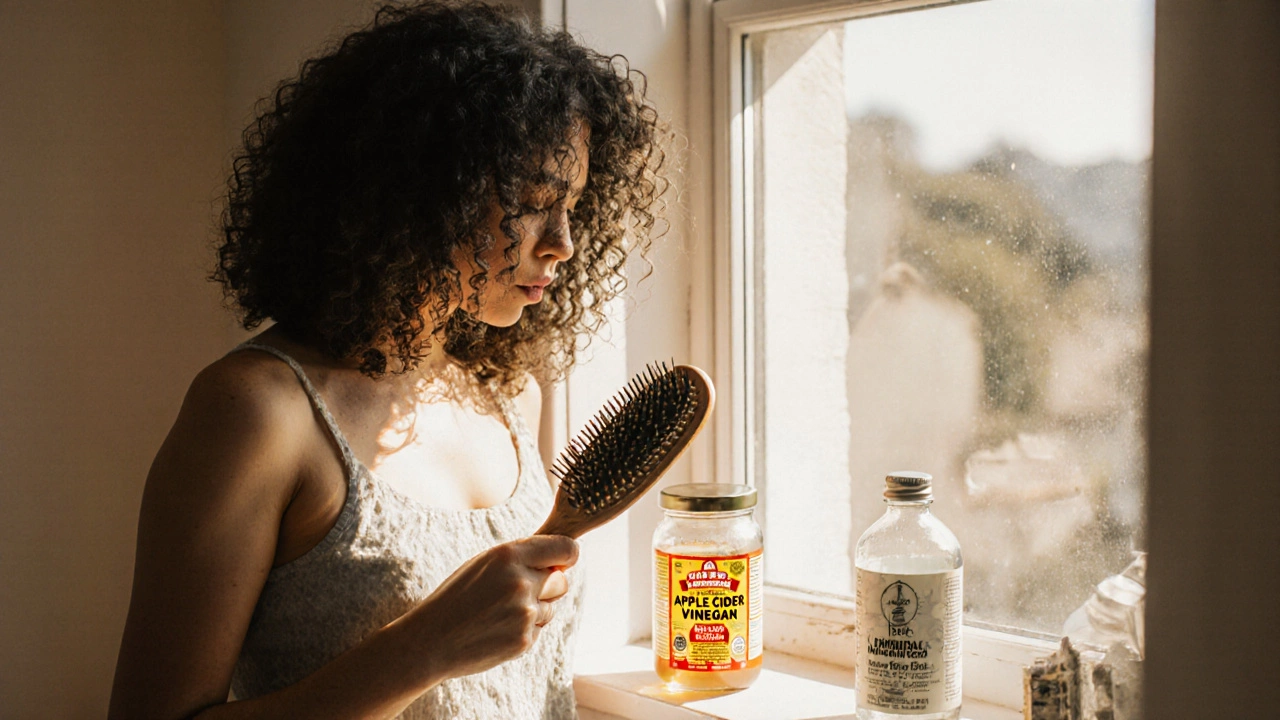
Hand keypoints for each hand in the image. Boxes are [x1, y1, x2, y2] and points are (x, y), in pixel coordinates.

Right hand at [400, 535, 578, 681]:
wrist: (431, 640)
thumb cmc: (457, 596)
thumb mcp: (484, 563)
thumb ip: (522, 557)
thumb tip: (562, 560)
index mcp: (510, 555)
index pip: (565, 549)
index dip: (567, 556)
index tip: (563, 561)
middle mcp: (521, 582)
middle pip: (562, 581)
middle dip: (549, 585)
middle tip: (520, 591)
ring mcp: (524, 613)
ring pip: (550, 607)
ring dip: (534, 609)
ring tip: (499, 612)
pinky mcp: (525, 640)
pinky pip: (538, 629)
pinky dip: (524, 630)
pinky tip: (497, 629)